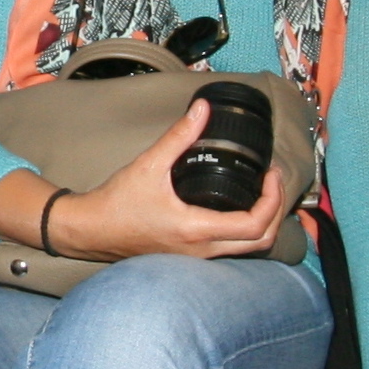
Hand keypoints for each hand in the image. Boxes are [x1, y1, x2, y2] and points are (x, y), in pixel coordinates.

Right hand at [47, 99, 288, 263]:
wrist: (91, 230)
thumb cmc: (116, 204)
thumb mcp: (149, 164)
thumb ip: (178, 136)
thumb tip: (202, 110)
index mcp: (196, 230)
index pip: (255, 224)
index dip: (273, 199)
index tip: (271, 174)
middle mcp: (201, 250)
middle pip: (262, 242)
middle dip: (277, 212)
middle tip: (273, 183)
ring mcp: (196, 258)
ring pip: (248, 250)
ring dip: (263, 223)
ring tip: (261, 193)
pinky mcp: (189, 257)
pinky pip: (231, 249)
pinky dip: (245, 231)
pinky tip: (238, 208)